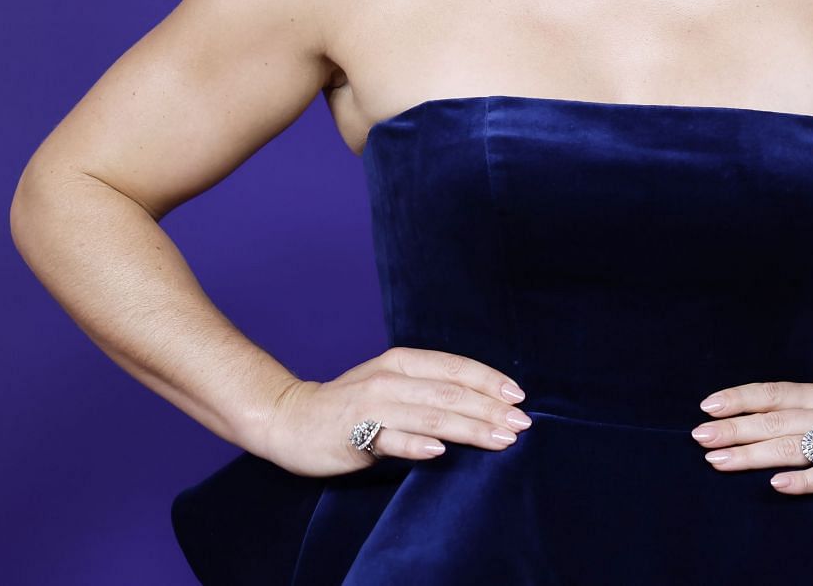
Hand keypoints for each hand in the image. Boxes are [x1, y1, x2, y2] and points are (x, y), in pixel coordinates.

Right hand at [254, 346, 531, 477]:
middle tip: (522, 425)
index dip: (489, 380)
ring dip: (469, 427)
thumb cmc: (350, 405)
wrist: (290, 419)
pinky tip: (439, 451)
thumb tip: (482, 403)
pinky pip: (389, 439)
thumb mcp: (391, 385)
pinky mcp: (354, 434)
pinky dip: (415, 444)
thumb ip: (428, 389)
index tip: (519, 397)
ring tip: (500, 439)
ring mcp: (371, 406)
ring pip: (429, 415)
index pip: (454, 367)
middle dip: (490, 409)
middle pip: (449, 392)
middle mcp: (389, 379)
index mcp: (401, 362)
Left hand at [688, 381, 812, 501]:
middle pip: (773, 421)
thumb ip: (801, 412)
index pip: (773, 393)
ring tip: (719, 461)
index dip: (739, 398)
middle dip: (733, 428)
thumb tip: (753, 419)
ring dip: (752, 454)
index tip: (706, 406)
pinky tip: (776, 485)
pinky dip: (801, 480)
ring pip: (791, 447)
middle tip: (698, 437)